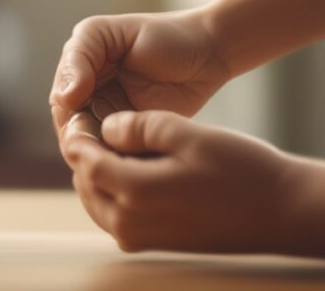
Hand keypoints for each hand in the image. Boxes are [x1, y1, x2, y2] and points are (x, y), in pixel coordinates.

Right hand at [50, 10, 230, 152]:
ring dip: (101, 154)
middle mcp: (90, 97)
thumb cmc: (163, 34)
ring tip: (121, 149)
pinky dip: (121, 161)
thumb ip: (79, 58)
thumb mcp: (108, 33)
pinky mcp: (134, 137)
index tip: (84, 117)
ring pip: (93, 148)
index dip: (67, 115)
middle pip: (72, 131)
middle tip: (105, 140)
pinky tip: (132, 159)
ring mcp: (112, 118)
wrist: (211, 52)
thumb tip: (64, 97)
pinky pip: (119, 155)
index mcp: (77, 71)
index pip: (59, 102)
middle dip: (83, 141)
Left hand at [67, 110, 322, 255]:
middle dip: (85, 155)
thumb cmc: (241, 170)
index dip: (78, 136)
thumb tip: (105, 127)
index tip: (80, 114)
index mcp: (136, 193)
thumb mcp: (190, 135)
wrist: (281, 212)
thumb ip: (140, 127)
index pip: (84, 162)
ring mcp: (140, 239)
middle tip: (93, 126)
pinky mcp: (152, 244)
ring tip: (114, 144)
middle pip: (85, 183)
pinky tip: (133, 169)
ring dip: (98, 174)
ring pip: (96, 200)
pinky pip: (114, 215)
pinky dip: (113, 191)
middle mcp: (129, 224)